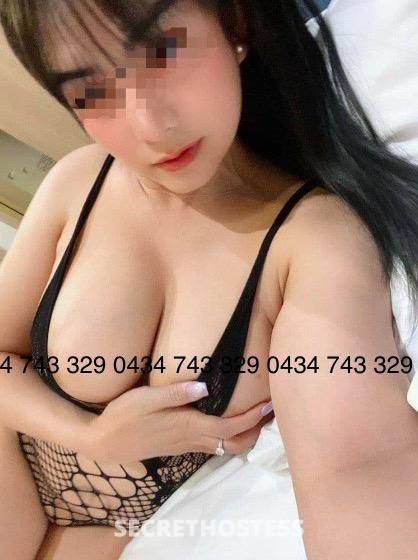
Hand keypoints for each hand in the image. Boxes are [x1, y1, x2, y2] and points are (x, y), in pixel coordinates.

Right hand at [84, 381, 273, 462]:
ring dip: (245, 434)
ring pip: (226, 447)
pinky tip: (227, 420)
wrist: (105, 443)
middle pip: (236, 443)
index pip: (230, 426)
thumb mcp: (145, 399)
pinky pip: (214, 445)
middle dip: (256, 430)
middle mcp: (192, 439)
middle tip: (268, 410)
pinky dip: (230, 435)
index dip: (253, 418)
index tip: (269, 404)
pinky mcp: (180, 446)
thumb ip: (174, 393)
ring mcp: (187, 446)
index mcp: (188, 426)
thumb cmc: (123, 416)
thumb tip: (205, 386)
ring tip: (254, 414)